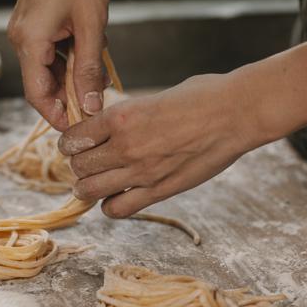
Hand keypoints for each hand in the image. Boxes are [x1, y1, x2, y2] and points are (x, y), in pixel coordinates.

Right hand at [8, 0, 109, 130]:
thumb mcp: (91, 26)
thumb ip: (89, 69)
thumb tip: (90, 105)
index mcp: (29, 42)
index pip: (37, 94)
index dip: (56, 115)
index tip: (76, 128)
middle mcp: (21, 38)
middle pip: (42, 83)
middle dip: (68, 97)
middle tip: (95, 106)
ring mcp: (26, 29)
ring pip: (48, 68)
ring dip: (72, 78)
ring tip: (98, 81)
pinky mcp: (34, 21)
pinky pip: (50, 52)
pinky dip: (69, 60)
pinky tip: (90, 59)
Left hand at [58, 74, 268, 217]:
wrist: (236, 113)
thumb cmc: (200, 97)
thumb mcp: (151, 98)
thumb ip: (126, 116)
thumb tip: (108, 128)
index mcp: (120, 116)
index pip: (73, 138)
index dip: (70, 143)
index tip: (75, 144)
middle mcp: (125, 145)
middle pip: (79, 165)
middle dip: (78, 165)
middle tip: (85, 163)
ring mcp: (141, 172)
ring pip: (91, 190)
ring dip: (87, 187)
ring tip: (93, 183)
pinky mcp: (159, 190)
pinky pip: (118, 209)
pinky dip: (110, 206)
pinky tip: (116, 197)